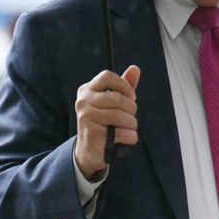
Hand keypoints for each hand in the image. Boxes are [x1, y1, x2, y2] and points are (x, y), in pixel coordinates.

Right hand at [73, 65, 139, 179]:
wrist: (90, 149)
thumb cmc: (104, 121)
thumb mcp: (114, 102)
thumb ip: (125, 85)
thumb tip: (135, 68)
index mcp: (87, 89)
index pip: (107, 76)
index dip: (124, 85)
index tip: (131, 97)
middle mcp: (83, 101)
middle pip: (117, 98)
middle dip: (131, 109)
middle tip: (130, 117)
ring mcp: (86, 117)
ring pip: (121, 116)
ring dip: (132, 124)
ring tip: (129, 128)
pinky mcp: (92, 133)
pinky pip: (121, 132)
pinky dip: (130, 137)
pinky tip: (126, 138)